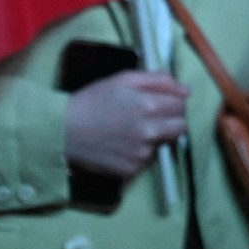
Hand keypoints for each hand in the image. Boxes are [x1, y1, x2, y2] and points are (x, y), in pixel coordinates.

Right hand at [65, 70, 189, 177]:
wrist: (63, 130)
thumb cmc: (93, 100)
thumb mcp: (125, 79)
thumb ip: (159, 80)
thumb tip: (186, 91)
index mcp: (150, 106)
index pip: (182, 106)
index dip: (174, 102)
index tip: (162, 102)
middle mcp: (150, 132)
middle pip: (181, 128)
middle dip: (171, 120)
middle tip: (152, 117)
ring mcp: (142, 153)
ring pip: (163, 143)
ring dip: (154, 137)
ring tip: (130, 130)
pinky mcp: (132, 169)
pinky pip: (146, 159)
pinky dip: (140, 152)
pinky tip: (122, 144)